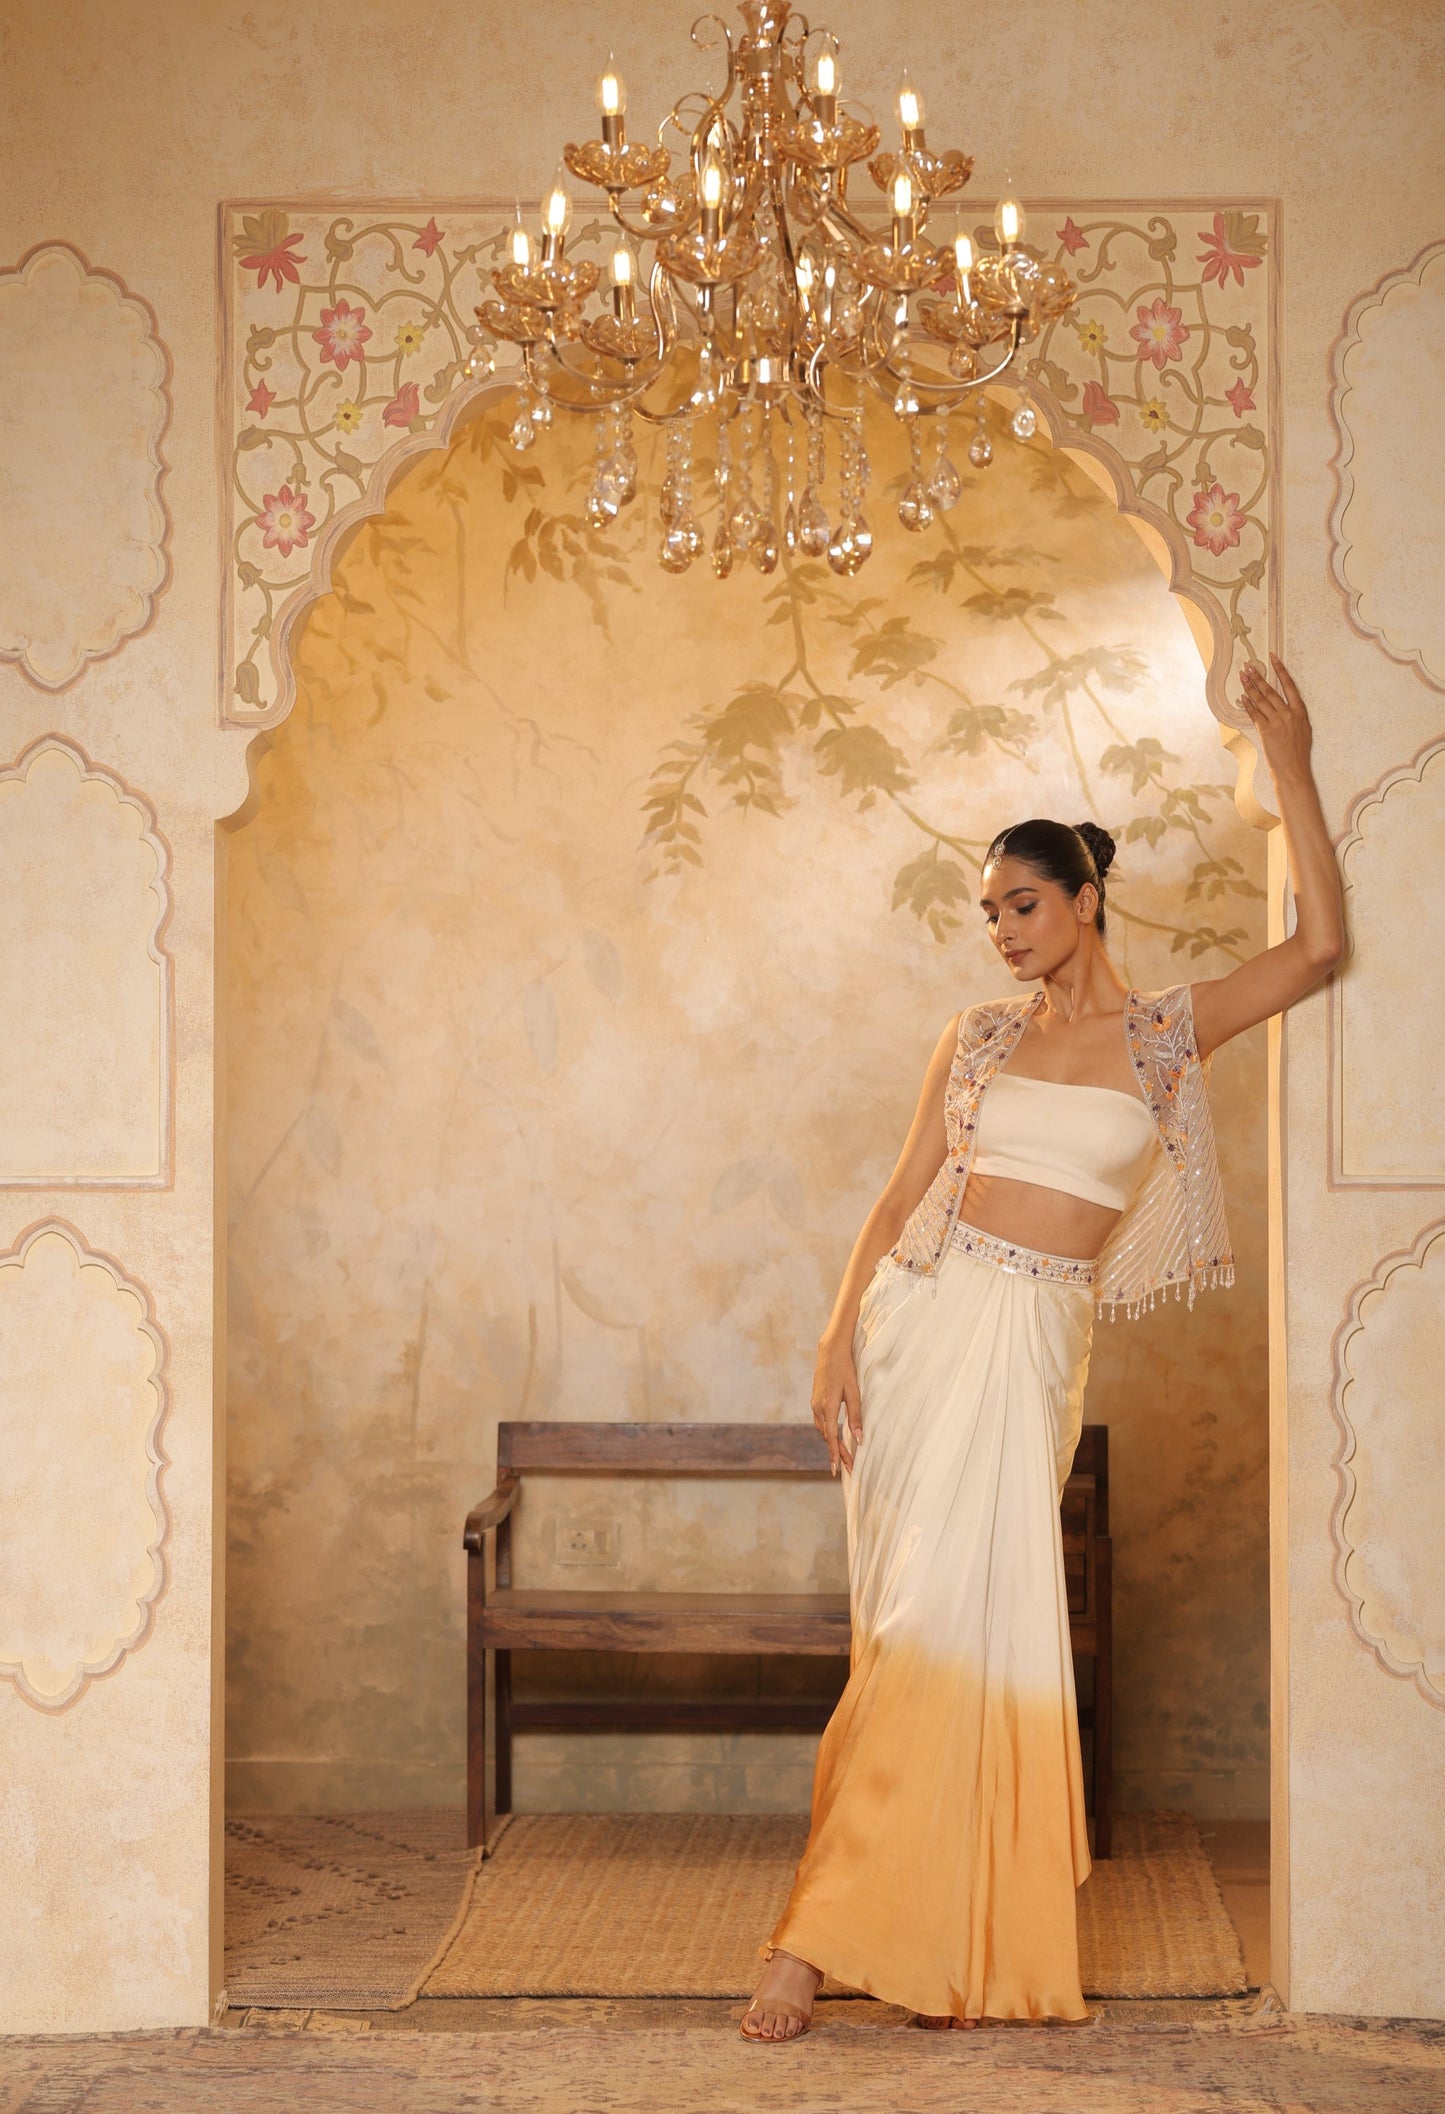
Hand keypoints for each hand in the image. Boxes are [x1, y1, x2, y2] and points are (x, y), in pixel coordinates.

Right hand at [811, 1333, 861, 1476]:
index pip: (831, 1438)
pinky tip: (833, 1437)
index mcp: (827, 1407)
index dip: (836, 1455)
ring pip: (823, 1430)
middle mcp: (817, 1408)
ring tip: (842, 1457)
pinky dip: (827, 1433)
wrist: (830, 1351)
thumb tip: (859, 1439)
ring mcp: (814, 1404)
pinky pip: (821, 1422)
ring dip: (831, 1444)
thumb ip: (855, 1416)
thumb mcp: (854, 1392)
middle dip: (837, 1453)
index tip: (837, 1470)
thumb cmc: (845, 1369)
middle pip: (827, 1437)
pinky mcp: (815, 1400)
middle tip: (848, 1468)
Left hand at [1240, 654, 1313, 783]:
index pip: (1289, 685)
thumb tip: (1285, 707)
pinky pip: (1255, 714)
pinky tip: (1242, 697)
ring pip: (1261, 700)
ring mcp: (1277, 721)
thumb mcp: (1304, 731)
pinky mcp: (1266, 730)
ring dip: (1250, 687)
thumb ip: (1295, 716)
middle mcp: (1289, 713)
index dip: (1280, 670)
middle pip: (1271, 690)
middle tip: (1248, 666)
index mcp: (1301, 712)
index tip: (1273, 657)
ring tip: (1242, 677)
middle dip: (1258, 676)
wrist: (1294, 770)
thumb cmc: (1299, 753)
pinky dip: (1248, 704)